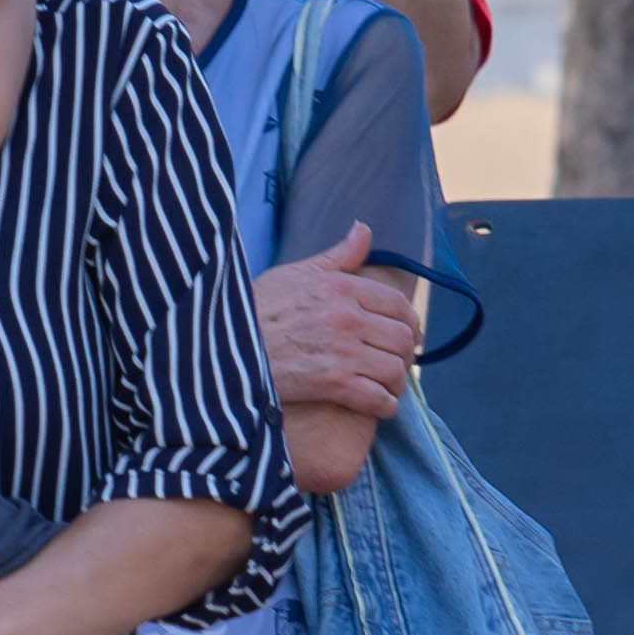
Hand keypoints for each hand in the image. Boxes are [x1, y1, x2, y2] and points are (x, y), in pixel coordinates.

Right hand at [254, 226, 427, 427]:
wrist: (223, 348)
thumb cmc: (257, 308)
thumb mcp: (297, 273)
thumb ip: (338, 256)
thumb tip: (364, 229)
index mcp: (342, 287)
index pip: (397, 303)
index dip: (410, 321)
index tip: (408, 334)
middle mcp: (348, 317)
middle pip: (402, 338)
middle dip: (405, 353)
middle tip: (398, 362)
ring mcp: (343, 352)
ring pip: (395, 369)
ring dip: (396, 381)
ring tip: (387, 385)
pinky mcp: (333, 385)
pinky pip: (379, 399)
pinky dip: (385, 405)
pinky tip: (377, 405)